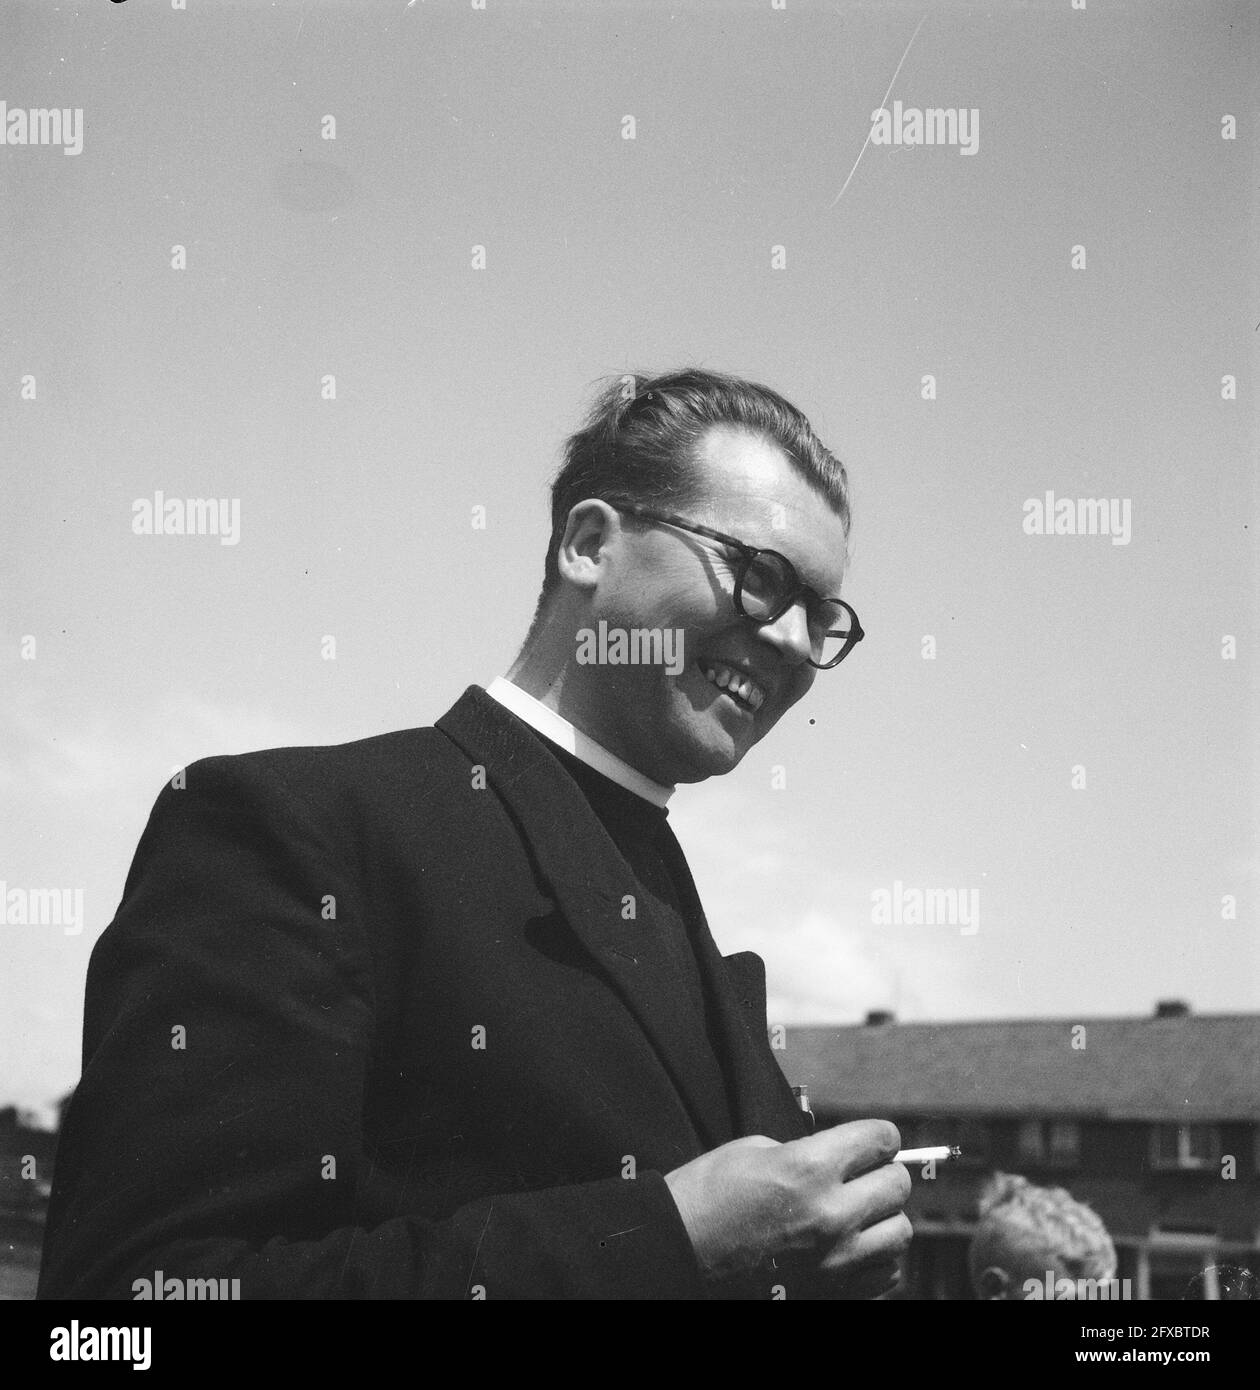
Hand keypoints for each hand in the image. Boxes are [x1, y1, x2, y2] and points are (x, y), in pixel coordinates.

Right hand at [663, 1120, 911, 1296]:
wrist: (681, 1251)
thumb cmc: (708, 1196)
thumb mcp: (754, 1149)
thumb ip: (807, 1151)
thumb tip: (839, 1158)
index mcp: (810, 1169)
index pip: (881, 1140)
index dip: (876, 1136)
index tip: (869, 1141)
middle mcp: (832, 1215)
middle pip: (897, 1185)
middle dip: (880, 1174)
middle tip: (859, 1175)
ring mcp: (837, 1261)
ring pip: (899, 1232)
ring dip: (881, 1218)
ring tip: (855, 1215)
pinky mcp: (836, 1291)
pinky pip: (886, 1270)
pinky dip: (875, 1256)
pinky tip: (850, 1247)